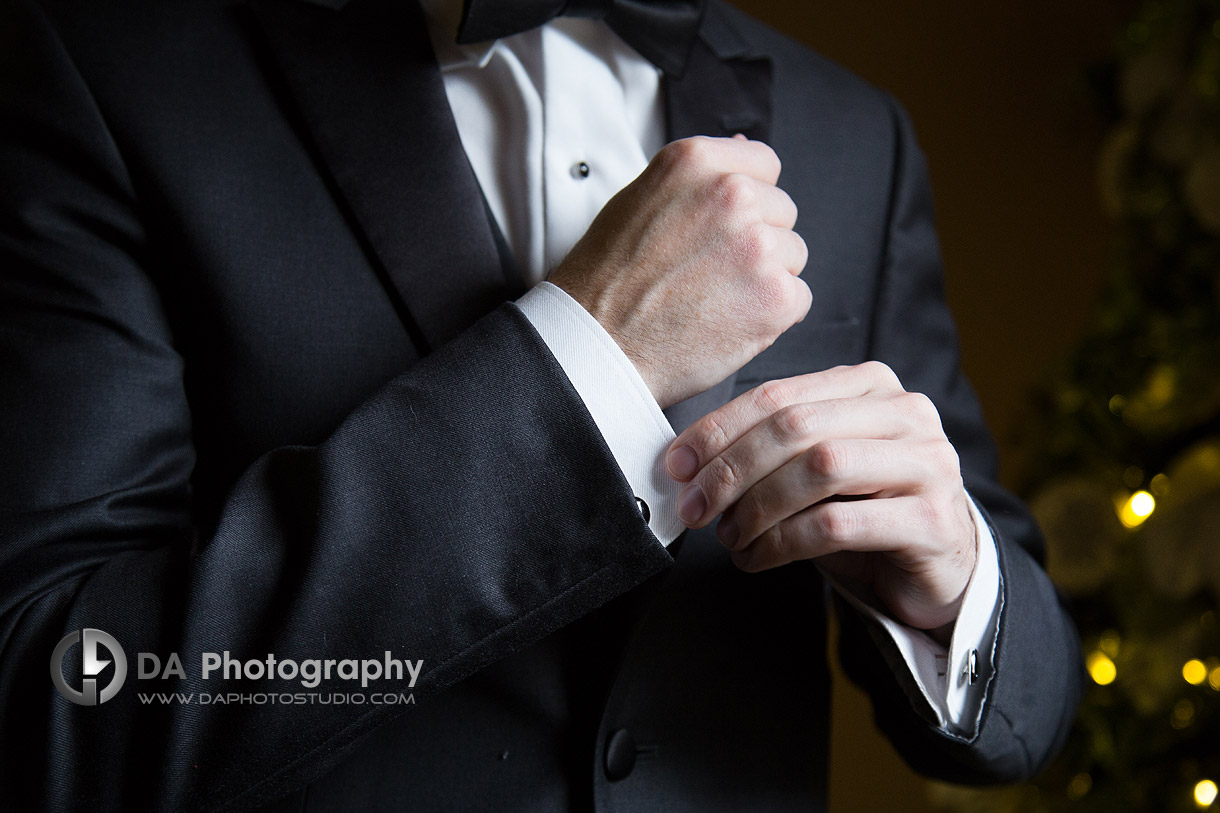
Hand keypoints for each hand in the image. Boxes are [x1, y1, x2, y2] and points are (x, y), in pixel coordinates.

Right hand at [549, 135, 810, 408]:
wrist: (595, 346)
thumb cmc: (606, 281)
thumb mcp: (638, 201)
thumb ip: (698, 178)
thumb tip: (745, 148)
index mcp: (696, 162)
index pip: (763, 164)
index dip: (746, 201)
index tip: (723, 229)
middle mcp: (731, 194)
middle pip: (782, 212)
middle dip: (756, 242)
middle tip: (709, 274)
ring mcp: (758, 244)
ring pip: (792, 256)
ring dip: (765, 279)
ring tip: (714, 300)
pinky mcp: (775, 296)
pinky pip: (798, 298)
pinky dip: (771, 316)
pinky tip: (729, 322)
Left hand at [665, 362, 977, 633]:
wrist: (937, 568)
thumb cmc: (862, 510)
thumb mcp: (811, 467)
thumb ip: (767, 448)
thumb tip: (685, 460)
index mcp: (870, 385)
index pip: (779, 395)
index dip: (719, 429)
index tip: (676, 464)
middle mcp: (906, 413)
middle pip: (796, 427)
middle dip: (731, 469)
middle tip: (694, 507)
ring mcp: (928, 463)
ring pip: (819, 469)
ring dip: (757, 507)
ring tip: (728, 536)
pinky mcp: (932, 520)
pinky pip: (837, 524)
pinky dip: (783, 543)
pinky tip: (757, 558)